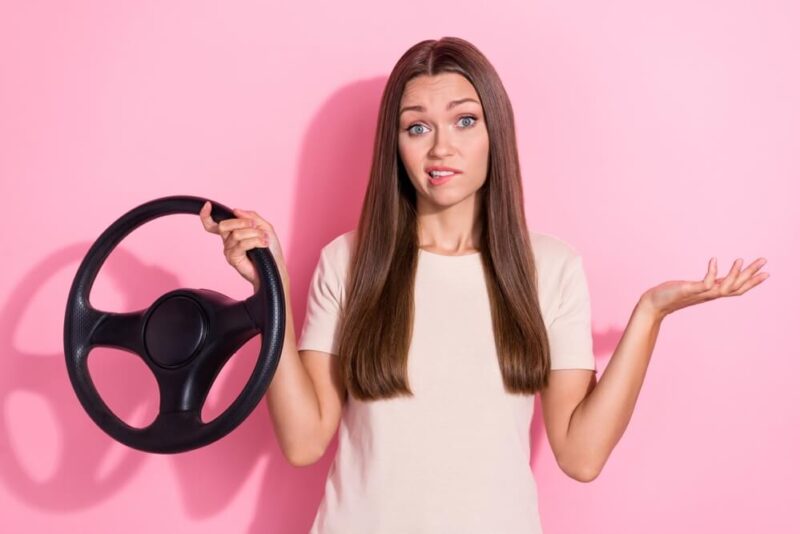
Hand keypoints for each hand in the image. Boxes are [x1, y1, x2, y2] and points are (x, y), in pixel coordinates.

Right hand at [198, 201, 287, 290]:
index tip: (207, 205)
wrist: (275, 268)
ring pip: (236, 234)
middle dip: (241, 222)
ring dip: (254, 233)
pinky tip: (263, 244)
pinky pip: (241, 244)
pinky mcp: (233, 258)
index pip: (214, 225)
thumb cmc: (270, 249)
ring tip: (264, 239)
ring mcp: (229, 250)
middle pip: (224, 225)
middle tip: (255, 225)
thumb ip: (251, 216)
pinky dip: (255, 241)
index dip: (206, 216)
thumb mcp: (264, 227)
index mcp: (233, 232)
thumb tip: (235, 210)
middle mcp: (228, 241)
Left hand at [639, 257, 769, 320]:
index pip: (737, 288)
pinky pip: (705, 283)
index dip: (752, 281)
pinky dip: (712, 272)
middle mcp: (710, 295)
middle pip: (737, 287)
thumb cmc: (673, 294)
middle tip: (764, 261)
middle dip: (752, 275)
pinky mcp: (689, 291)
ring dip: (734, 274)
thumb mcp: (695, 288)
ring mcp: (700, 293)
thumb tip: (716, 280)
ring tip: (740, 259)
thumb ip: (707, 284)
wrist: (655, 304)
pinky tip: (714, 259)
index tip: (766, 272)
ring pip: (725, 287)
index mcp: (712, 293)